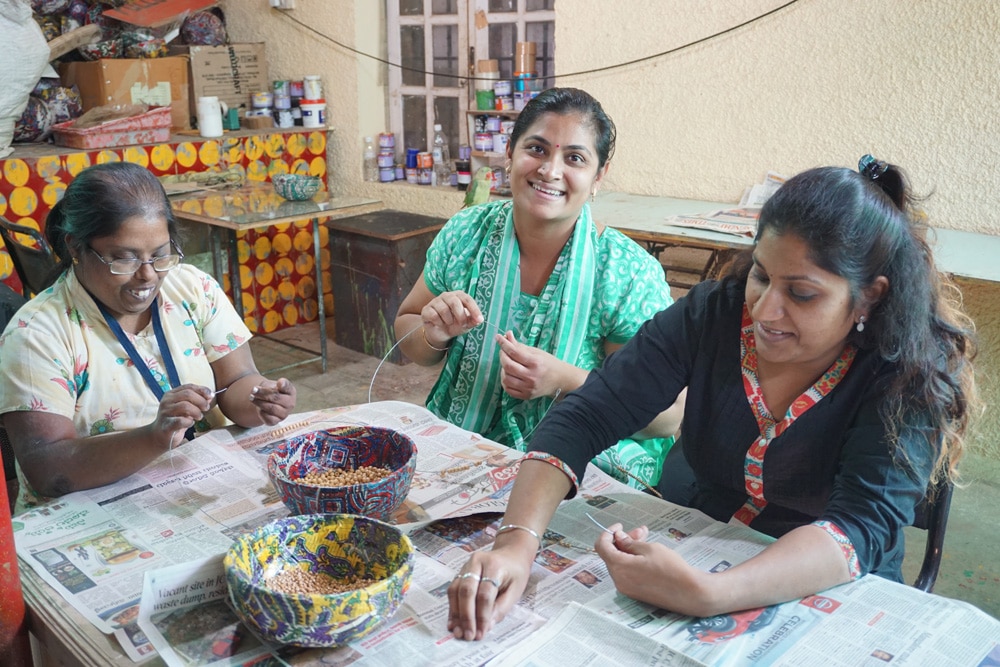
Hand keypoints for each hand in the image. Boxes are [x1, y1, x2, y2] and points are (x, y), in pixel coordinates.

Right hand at [152, 384, 213, 448]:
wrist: (159, 436)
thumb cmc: (175, 419)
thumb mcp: (185, 408)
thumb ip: (196, 400)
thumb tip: (210, 395)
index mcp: (171, 394)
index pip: (188, 387)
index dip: (202, 390)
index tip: (211, 395)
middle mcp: (167, 401)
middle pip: (188, 394)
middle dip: (201, 401)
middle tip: (206, 408)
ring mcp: (165, 413)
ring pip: (185, 406)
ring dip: (196, 411)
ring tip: (199, 417)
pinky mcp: (166, 425)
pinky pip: (180, 421)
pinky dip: (189, 422)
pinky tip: (190, 423)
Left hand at [249, 378, 295, 424]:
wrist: (268, 402)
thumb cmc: (271, 391)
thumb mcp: (270, 385)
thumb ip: (270, 386)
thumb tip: (270, 386)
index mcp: (290, 391)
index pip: (287, 387)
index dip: (283, 384)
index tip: (279, 382)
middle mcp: (290, 403)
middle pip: (276, 398)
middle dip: (263, 393)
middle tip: (253, 390)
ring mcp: (284, 413)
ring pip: (271, 408)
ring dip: (259, 402)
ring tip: (252, 398)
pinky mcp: (276, 421)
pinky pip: (268, 419)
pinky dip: (261, 413)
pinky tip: (258, 408)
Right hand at [421, 291, 482, 345]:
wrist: (440, 333)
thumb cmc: (455, 325)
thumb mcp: (466, 324)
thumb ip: (473, 321)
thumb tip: (479, 320)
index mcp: (458, 296)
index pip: (467, 299)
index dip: (474, 309)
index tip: (479, 319)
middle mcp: (446, 296)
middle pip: (454, 302)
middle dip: (460, 316)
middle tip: (462, 324)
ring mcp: (435, 301)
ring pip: (443, 309)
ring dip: (449, 321)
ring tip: (449, 323)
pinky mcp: (426, 309)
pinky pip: (433, 315)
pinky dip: (439, 323)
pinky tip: (439, 324)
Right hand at [446, 544, 533, 640]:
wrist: (510, 553)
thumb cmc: (515, 572)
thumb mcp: (516, 590)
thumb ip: (501, 608)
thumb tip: (486, 626)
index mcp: (494, 565)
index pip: (485, 594)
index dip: (482, 616)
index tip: (480, 633)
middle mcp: (477, 562)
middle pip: (467, 591)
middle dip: (466, 616)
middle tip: (467, 635)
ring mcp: (466, 565)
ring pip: (456, 590)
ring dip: (456, 613)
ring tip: (458, 631)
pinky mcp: (460, 571)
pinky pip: (453, 590)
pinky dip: (452, 607)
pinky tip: (453, 622)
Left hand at [495, 331, 565, 399]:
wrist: (560, 380)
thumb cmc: (548, 363)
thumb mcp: (536, 352)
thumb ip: (520, 345)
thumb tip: (506, 335)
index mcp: (536, 362)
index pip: (514, 352)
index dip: (504, 344)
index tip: (498, 337)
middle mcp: (532, 376)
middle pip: (508, 366)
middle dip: (502, 356)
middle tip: (503, 351)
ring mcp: (528, 387)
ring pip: (506, 378)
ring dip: (503, 369)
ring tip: (508, 364)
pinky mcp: (526, 395)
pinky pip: (508, 389)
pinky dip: (505, 381)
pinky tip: (509, 374)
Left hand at [595, 523, 713, 616]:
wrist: (690, 592)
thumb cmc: (671, 568)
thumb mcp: (650, 549)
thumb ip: (630, 543)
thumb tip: (618, 538)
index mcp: (619, 568)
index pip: (602, 547)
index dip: (608, 533)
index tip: (620, 526)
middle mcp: (619, 580)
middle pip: (612, 555)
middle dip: (623, 540)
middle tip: (641, 531)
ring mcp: (626, 589)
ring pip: (620, 564)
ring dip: (629, 550)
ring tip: (646, 538)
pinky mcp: (635, 593)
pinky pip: (627, 573)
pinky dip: (633, 561)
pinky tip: (647, 554)